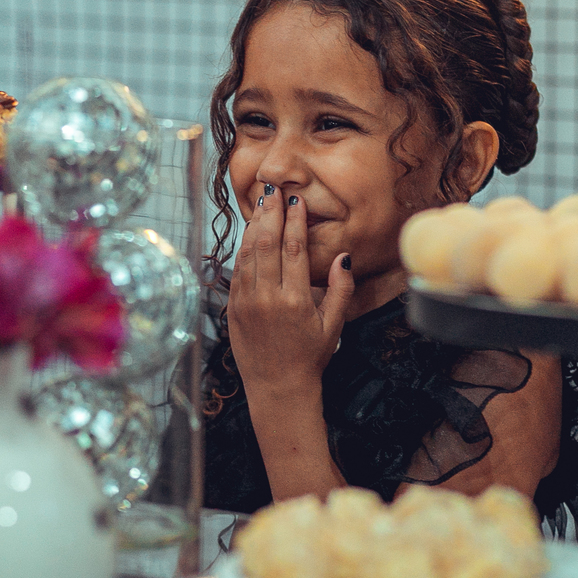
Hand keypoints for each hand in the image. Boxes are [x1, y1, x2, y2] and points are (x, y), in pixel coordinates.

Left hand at [228, 187, 355, 391]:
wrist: (277, 387)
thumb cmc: (310, 356)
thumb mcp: (334, 325)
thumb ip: (341, 288)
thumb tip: (344, 255)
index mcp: (296, 300)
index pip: (294, 249)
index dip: (295, 221)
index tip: (297, 201)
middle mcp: (268, 298)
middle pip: (268, 243)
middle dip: (271, 213)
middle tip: (275, 190)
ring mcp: (247, 302)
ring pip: (248, 253)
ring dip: (255, 225)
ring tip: (262, 203)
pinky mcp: (233, 307)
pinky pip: (237, 270)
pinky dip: (243, 247)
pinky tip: (249, 232)